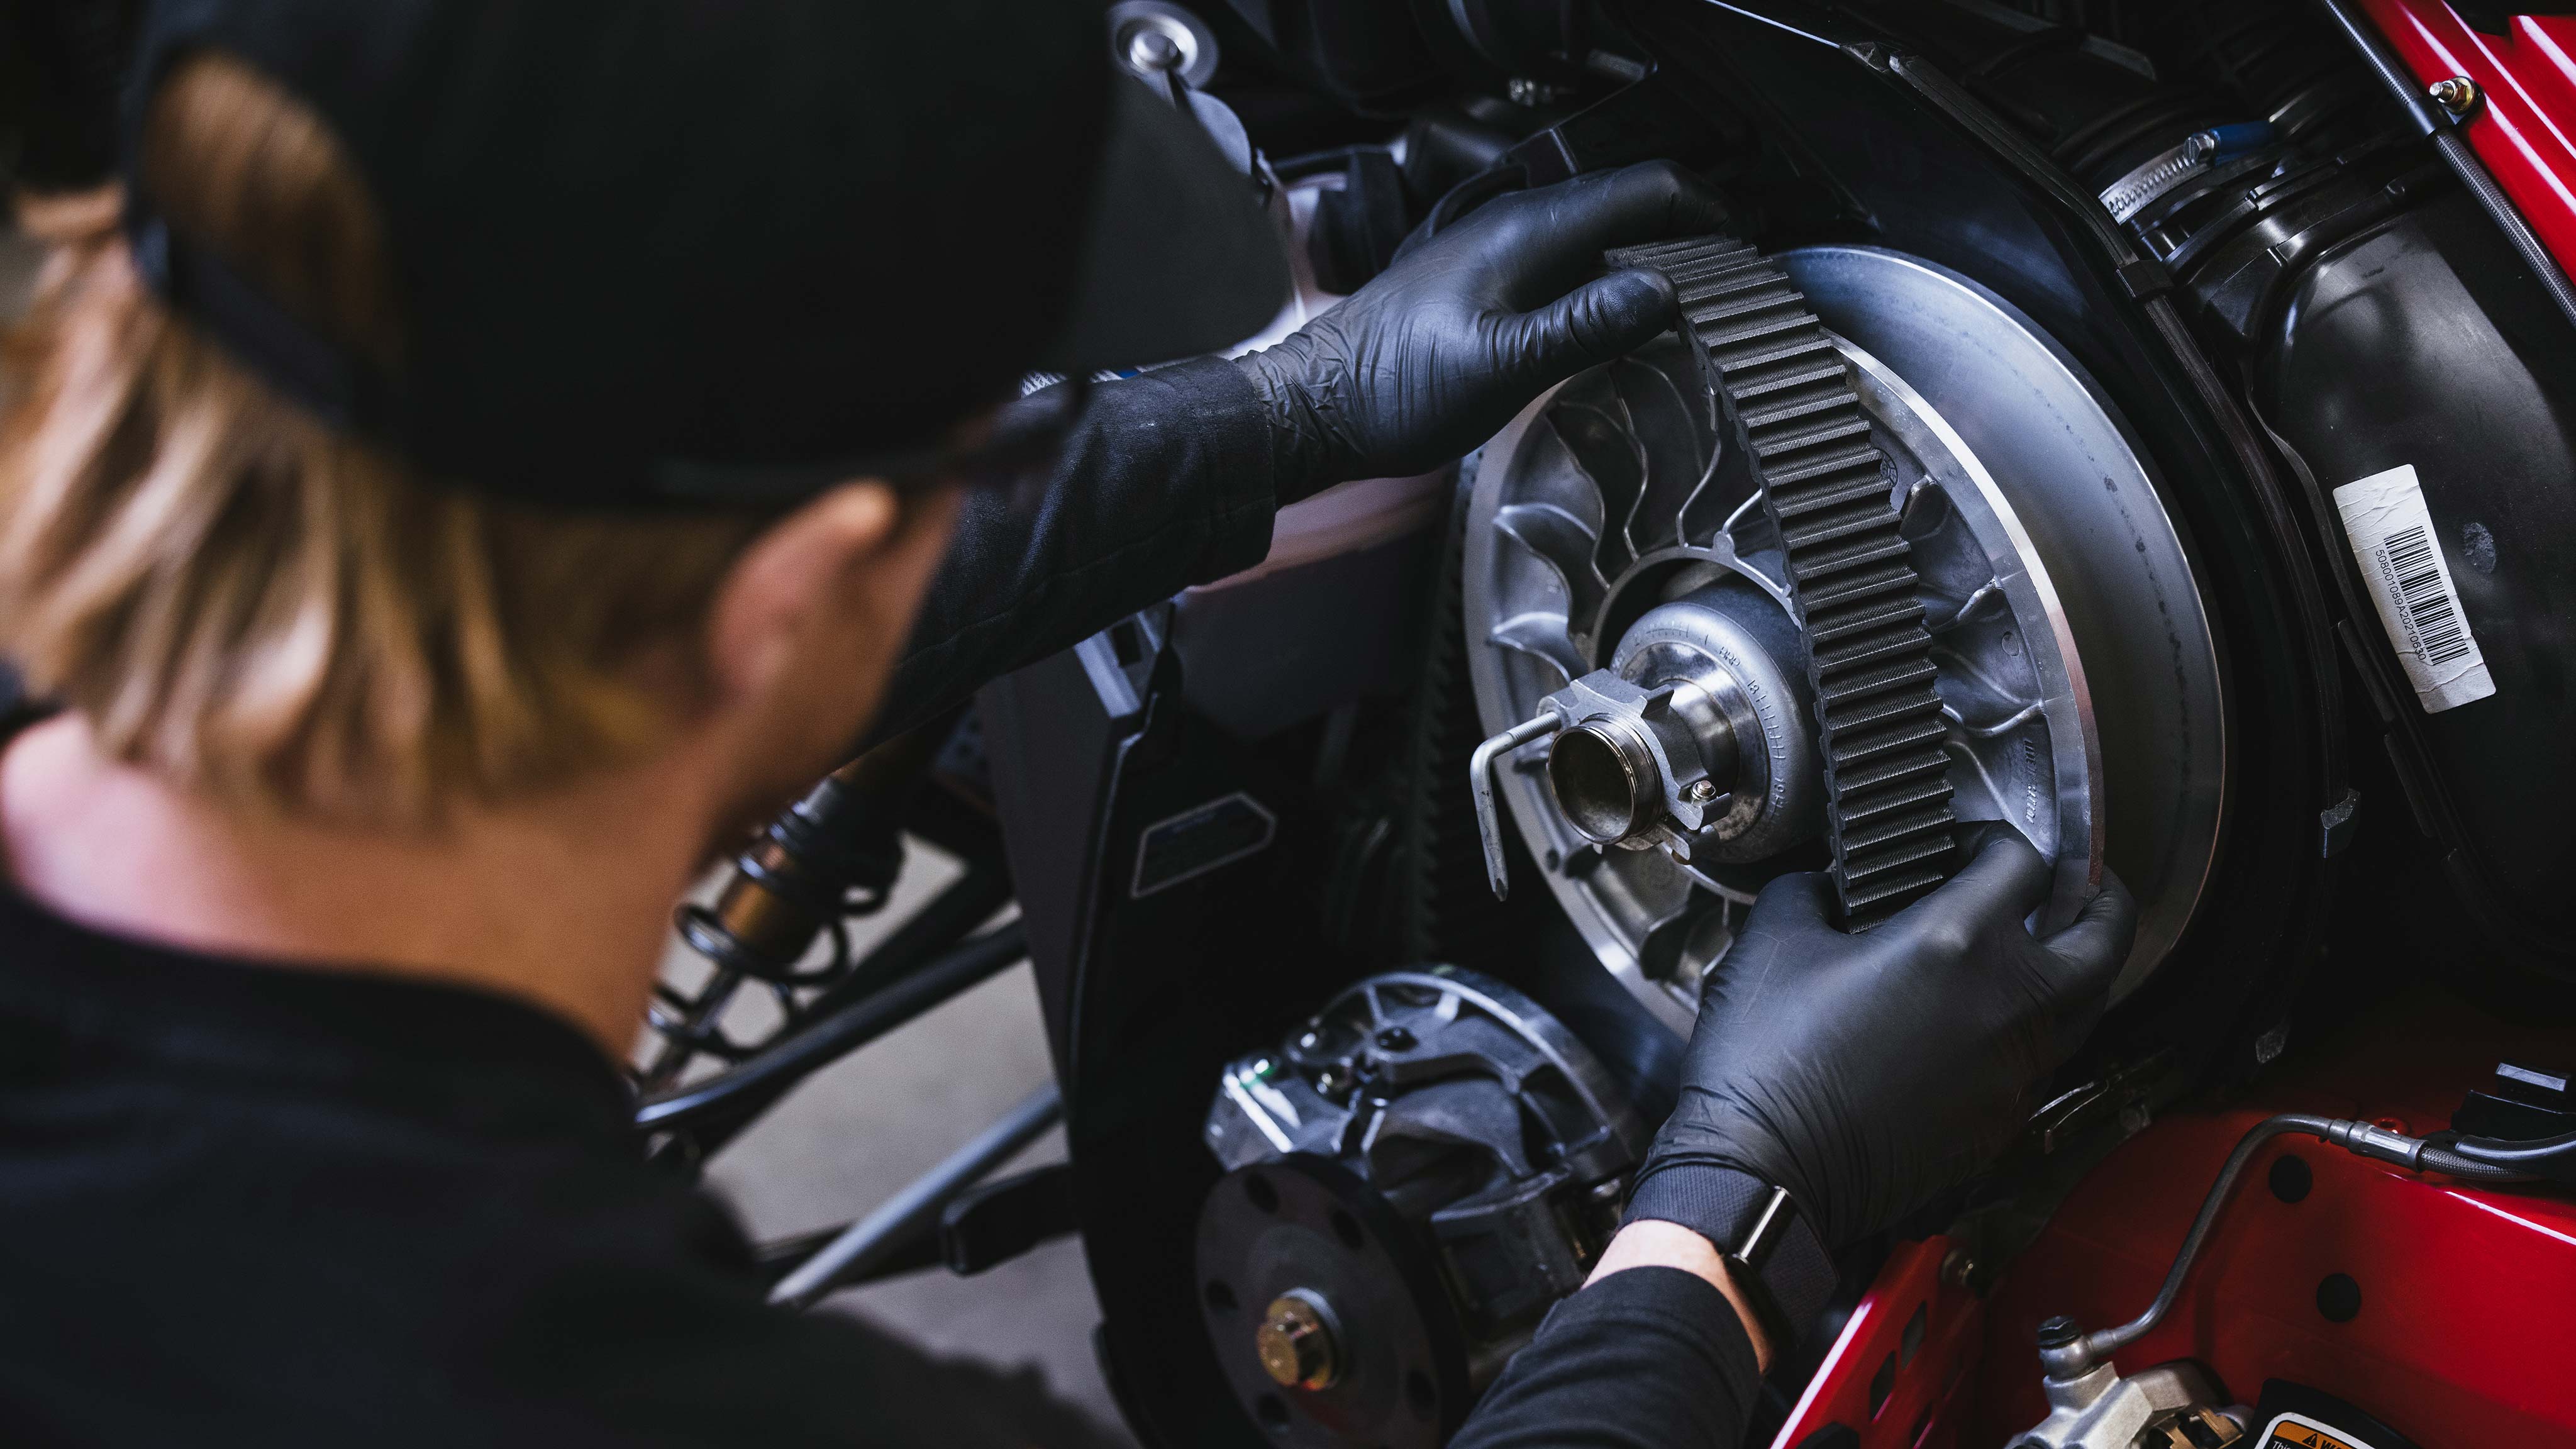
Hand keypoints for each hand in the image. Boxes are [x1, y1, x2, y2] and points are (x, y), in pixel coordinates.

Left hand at [1237, 160, 1730, 494]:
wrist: (1315, 409)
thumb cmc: (1388, 389)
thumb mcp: (1499, 366)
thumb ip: (1583, 327)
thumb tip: (1661, 292)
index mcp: (1524, 231)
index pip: (1644, 189)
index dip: (1709, 213)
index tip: (1747, 254)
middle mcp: (1513, 228)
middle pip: (1627, 207)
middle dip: (1690, 235)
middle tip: (1734, 286)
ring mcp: (1498, 253)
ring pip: (1599, 237)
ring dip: (1651, 260)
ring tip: (1693, 306)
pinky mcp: (1487, 285)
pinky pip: (1569, 268)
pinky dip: (1609, 285)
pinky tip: (1620, 326)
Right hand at [1629, 825, 2137, 1250]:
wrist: (1766, 1170)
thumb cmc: (1767, 1061)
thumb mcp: (1772, 942)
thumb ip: (1811, 890)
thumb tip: (1826, 886)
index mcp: (1955, 942)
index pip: (2022, 862)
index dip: (1995, 839)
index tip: (1966, 846)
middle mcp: (2007, 1003)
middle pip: (2104, 937)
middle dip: (2100, 899)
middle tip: (2077, 885)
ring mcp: (2014, 1069)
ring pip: (2085, 1007)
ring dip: (2073, 970)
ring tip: (2040, 952)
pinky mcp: (2001, 1121)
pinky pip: (2043, 1062)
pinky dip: (2032, 1032)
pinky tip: (1985, 1025)